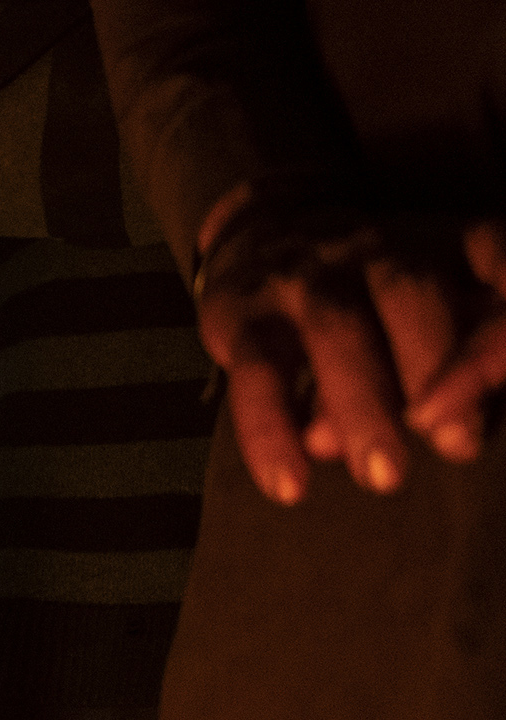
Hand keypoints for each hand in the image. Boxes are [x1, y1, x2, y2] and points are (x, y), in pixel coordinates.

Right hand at [193, 192, 505, 503]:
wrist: (263, 236)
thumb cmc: (380, 298)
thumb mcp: (439, 309)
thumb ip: (459, 365)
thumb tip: (458, 440)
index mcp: (446, 246)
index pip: (496, 259)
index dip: (499, 328)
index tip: (502, 385)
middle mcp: (376, 249)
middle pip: (410, 292)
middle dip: (437, 367)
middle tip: (457, 446)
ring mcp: (304, 277)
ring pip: (335, 329)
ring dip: (364, 406)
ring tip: (384, 476)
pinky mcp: (239, 313)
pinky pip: (257, 371)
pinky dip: (270, 430)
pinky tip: (288, 484)